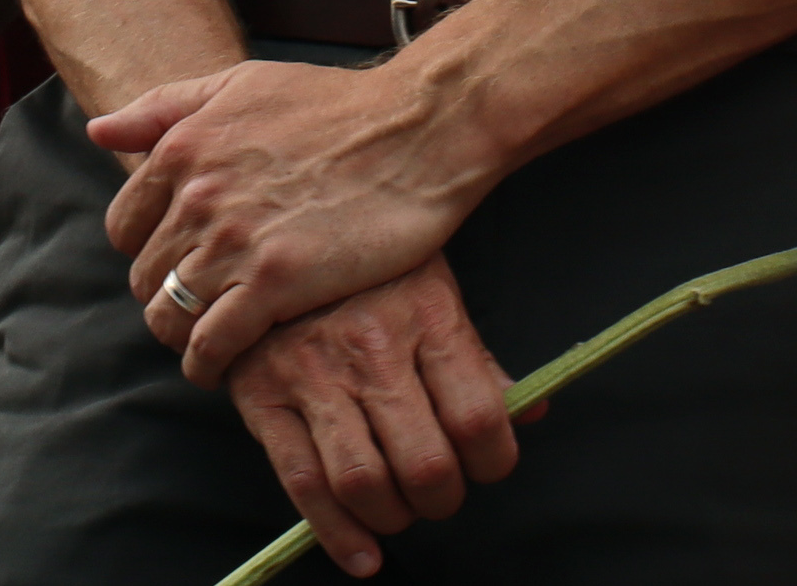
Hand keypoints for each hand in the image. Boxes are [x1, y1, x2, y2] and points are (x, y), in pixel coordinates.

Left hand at [94, 61, 488, 384]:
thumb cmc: (335, 104)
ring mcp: (233, 242)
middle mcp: (197, 196)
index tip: (176, 261)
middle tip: (199, 305)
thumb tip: (98, 130)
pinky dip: (208, 364)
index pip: (124, 225)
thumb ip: (165, 106)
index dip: (147, 249)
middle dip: (165, 294)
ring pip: (169, 314)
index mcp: (183, 148)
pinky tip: (223, 368)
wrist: (414, 131)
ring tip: (206, 340)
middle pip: (145, 275)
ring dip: (182, 335)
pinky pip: (212, 343)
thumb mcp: (241, 83)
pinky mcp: (274, 283)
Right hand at [222, 259, 519, 578]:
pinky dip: (337, 536)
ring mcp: (313, 374)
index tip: (490, 464)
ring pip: (364, 482)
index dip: (495, 461)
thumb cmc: (370, 272)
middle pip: (425, 464)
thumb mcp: (434, 289)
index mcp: (427, 313)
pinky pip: (303, 484)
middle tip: (440, 493)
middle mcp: (372, 345)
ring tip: (401, 510)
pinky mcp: (264, 397)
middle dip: (443, 500)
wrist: (272, 241)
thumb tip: (532, 413)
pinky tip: (363, 555)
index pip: (478, 417)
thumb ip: (478, 359)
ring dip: (395, 518)